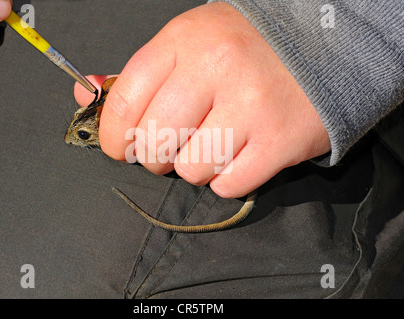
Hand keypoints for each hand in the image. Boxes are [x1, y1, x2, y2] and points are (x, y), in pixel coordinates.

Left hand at [74, 2, 330, 197]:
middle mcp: (217, 69)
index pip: (125, 102)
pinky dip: (225, 178)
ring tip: (214, 143)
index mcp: (185, 41)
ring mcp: (251, 106)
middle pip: (154, 144)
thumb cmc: (247, 47)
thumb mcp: (190, 44)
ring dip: (194, 165)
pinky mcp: (281, 141)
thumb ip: (137, 75)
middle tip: (172, 144)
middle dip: (154, 155)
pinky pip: (228, 185)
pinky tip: (238, 154)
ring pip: (191, 169)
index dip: (113, 135)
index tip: (118, 146)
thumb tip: (88, 97)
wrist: (325, 45)